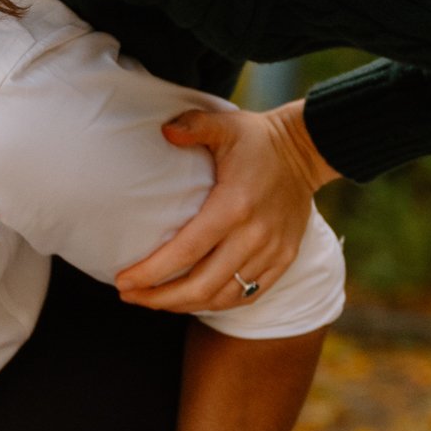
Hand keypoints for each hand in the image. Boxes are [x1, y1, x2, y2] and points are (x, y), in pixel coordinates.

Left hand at [115, 99, 336, 314]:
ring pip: (223, 297)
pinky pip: (248, 295)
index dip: (152, 273)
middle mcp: (254, 236)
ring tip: (155, 300)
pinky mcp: (284, 259)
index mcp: (234, 206)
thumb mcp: (225, 125)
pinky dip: (218, 303)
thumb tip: (164, 132)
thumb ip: (194, 125)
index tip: (123, 281)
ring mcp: (272, 252)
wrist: (307, 151)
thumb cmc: (257, 139)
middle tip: (131, 295)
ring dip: (185, 305)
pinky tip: (193, 300)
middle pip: (201, 286)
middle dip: (161, 298)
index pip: (186, 252)